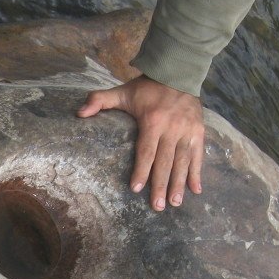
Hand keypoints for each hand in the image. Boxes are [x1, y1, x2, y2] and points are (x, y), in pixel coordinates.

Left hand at [76, 75, 204, 210]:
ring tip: (175, 203)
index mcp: (153, 121)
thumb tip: (79, 113)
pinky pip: (198, 156)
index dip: (141, 170)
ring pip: (183, 162)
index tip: (136, 188)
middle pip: (165, 161)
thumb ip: (99, 100)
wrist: (178, 72)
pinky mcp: (199, 131)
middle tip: (156, 207)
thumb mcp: (122, 92)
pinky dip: (197, 173)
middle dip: (160, 185)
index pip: (146, 151)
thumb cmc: (146, 88)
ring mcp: (188, 131)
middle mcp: (172, 128)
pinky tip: (196, 190)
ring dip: (179, 184)